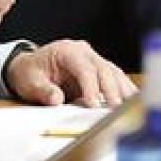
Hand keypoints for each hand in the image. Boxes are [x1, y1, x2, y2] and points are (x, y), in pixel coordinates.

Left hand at [6, 39, 137, 106]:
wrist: (31, 68)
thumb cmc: (30, 73)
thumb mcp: (29, 81)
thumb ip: (42, 90)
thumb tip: (56, 99)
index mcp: (66, 50)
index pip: (84, 68)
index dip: (91, 86)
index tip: (94, 104)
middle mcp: (84, 52)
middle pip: (104, 70)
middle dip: (111, 91)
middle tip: (115, 110)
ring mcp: (95, 60)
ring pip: (114, 74)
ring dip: (123, 91)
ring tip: (129, 109)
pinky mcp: (101, 70)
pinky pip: (117, 79)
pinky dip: (124, 91)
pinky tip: (132, 104)